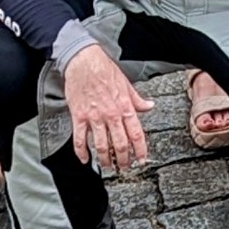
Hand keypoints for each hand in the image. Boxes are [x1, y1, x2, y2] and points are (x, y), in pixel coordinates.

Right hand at [61, 44, 153, 174]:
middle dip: (124, 159)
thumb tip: (149, 106)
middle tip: (125, 167)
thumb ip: (138, 99)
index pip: (136, 134)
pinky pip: (80, 139)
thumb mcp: (127, 84)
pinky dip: (82, 152)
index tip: (141, 160)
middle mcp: (111, 114)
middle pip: (120, 144)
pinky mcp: (79, 116)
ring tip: (108, 166)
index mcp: (125, 107)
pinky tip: (85, 159)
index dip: (140, 150)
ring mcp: (94, 117)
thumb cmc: (104, 69)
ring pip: (101, 145)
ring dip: (105, 159)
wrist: (84, 61)